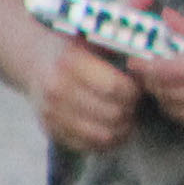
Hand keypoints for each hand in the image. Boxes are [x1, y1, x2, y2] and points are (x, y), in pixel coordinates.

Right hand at [31, 35, 143, 156]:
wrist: (33, 61)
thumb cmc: (74, 49)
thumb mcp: (92, 37)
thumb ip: (119, 45)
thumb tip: (150, 54)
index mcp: (70, 62)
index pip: (114, 88)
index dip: (134, 91)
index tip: (137, 87)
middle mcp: (56, 89)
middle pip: (112, 114)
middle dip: (130, 110)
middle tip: (133, 103)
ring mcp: (51, 113)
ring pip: (103, 136)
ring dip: (122, 129)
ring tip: (126, 117)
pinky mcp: (50, 130)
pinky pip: (88, 147)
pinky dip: (107, 142)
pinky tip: (112, 128)